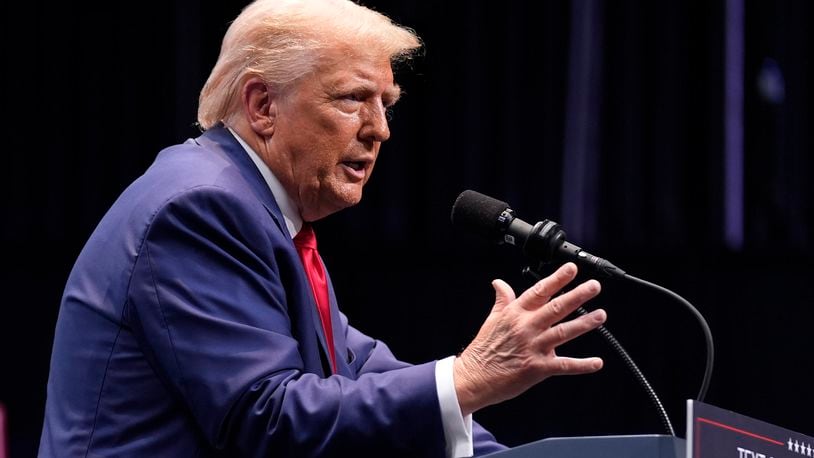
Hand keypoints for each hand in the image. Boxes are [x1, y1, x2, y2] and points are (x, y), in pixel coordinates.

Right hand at [453, 262, 606, 415]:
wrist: (474, 377)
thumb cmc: (483, 350)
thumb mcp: (491, 319)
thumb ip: (502, 300)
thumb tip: (499, 283)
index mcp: (515, 313)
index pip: (539, 291)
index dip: (557, 279)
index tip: (572, 269)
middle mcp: (526, 327)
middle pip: (556, 308)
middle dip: (578, 295)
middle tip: (594, 286)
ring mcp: (533, 347)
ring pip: (564, 332)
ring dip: (585, 323)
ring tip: (601, 315)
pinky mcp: (538, 368)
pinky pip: (565, 365)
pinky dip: (582, 365)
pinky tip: (597, 362)